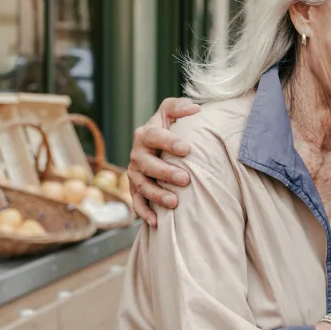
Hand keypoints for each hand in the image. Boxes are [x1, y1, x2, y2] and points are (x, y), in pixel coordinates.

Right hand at [128, 97, 199, 225]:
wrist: (158, 144)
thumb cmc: (170, 126)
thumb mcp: (172, 112)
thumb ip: (180, 107)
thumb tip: (195, 109)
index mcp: (145, 133)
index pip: (154, 136)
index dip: (169, 142)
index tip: (187, 149)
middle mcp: (137, 154)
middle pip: (147, 164)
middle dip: (165, 172)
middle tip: (185, 179)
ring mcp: (135, 173)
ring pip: (142, 185)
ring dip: (157, 195)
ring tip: (175, 203)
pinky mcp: (136, 189)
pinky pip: (137, 202)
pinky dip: (145, 213)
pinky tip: (157, 222)